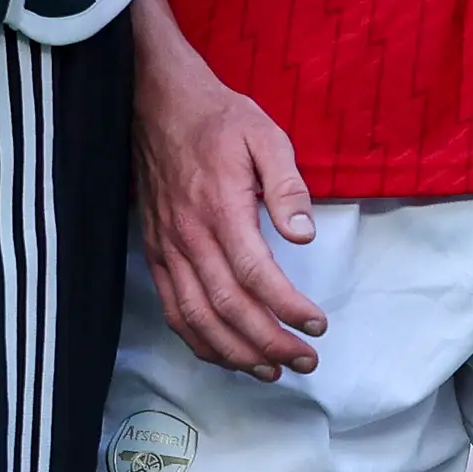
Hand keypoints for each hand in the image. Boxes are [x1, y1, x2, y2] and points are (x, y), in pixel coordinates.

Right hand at [131, 21, 324, 380]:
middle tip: (307, 359)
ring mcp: (167, 247)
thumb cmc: (217, 119)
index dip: (288, 308)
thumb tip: (303, 236)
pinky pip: (172, 308)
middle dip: (270, 342)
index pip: (256, 275)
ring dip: (235, 352)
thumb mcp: (265, 136)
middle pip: (228, 307)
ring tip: (272, 370)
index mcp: (220, 208)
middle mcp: (189, 236)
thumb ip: (286, 187)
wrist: (156, 101)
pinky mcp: (154, 251)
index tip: (318, 323)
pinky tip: (225, 354)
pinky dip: (198, 340)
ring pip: (197, 317)